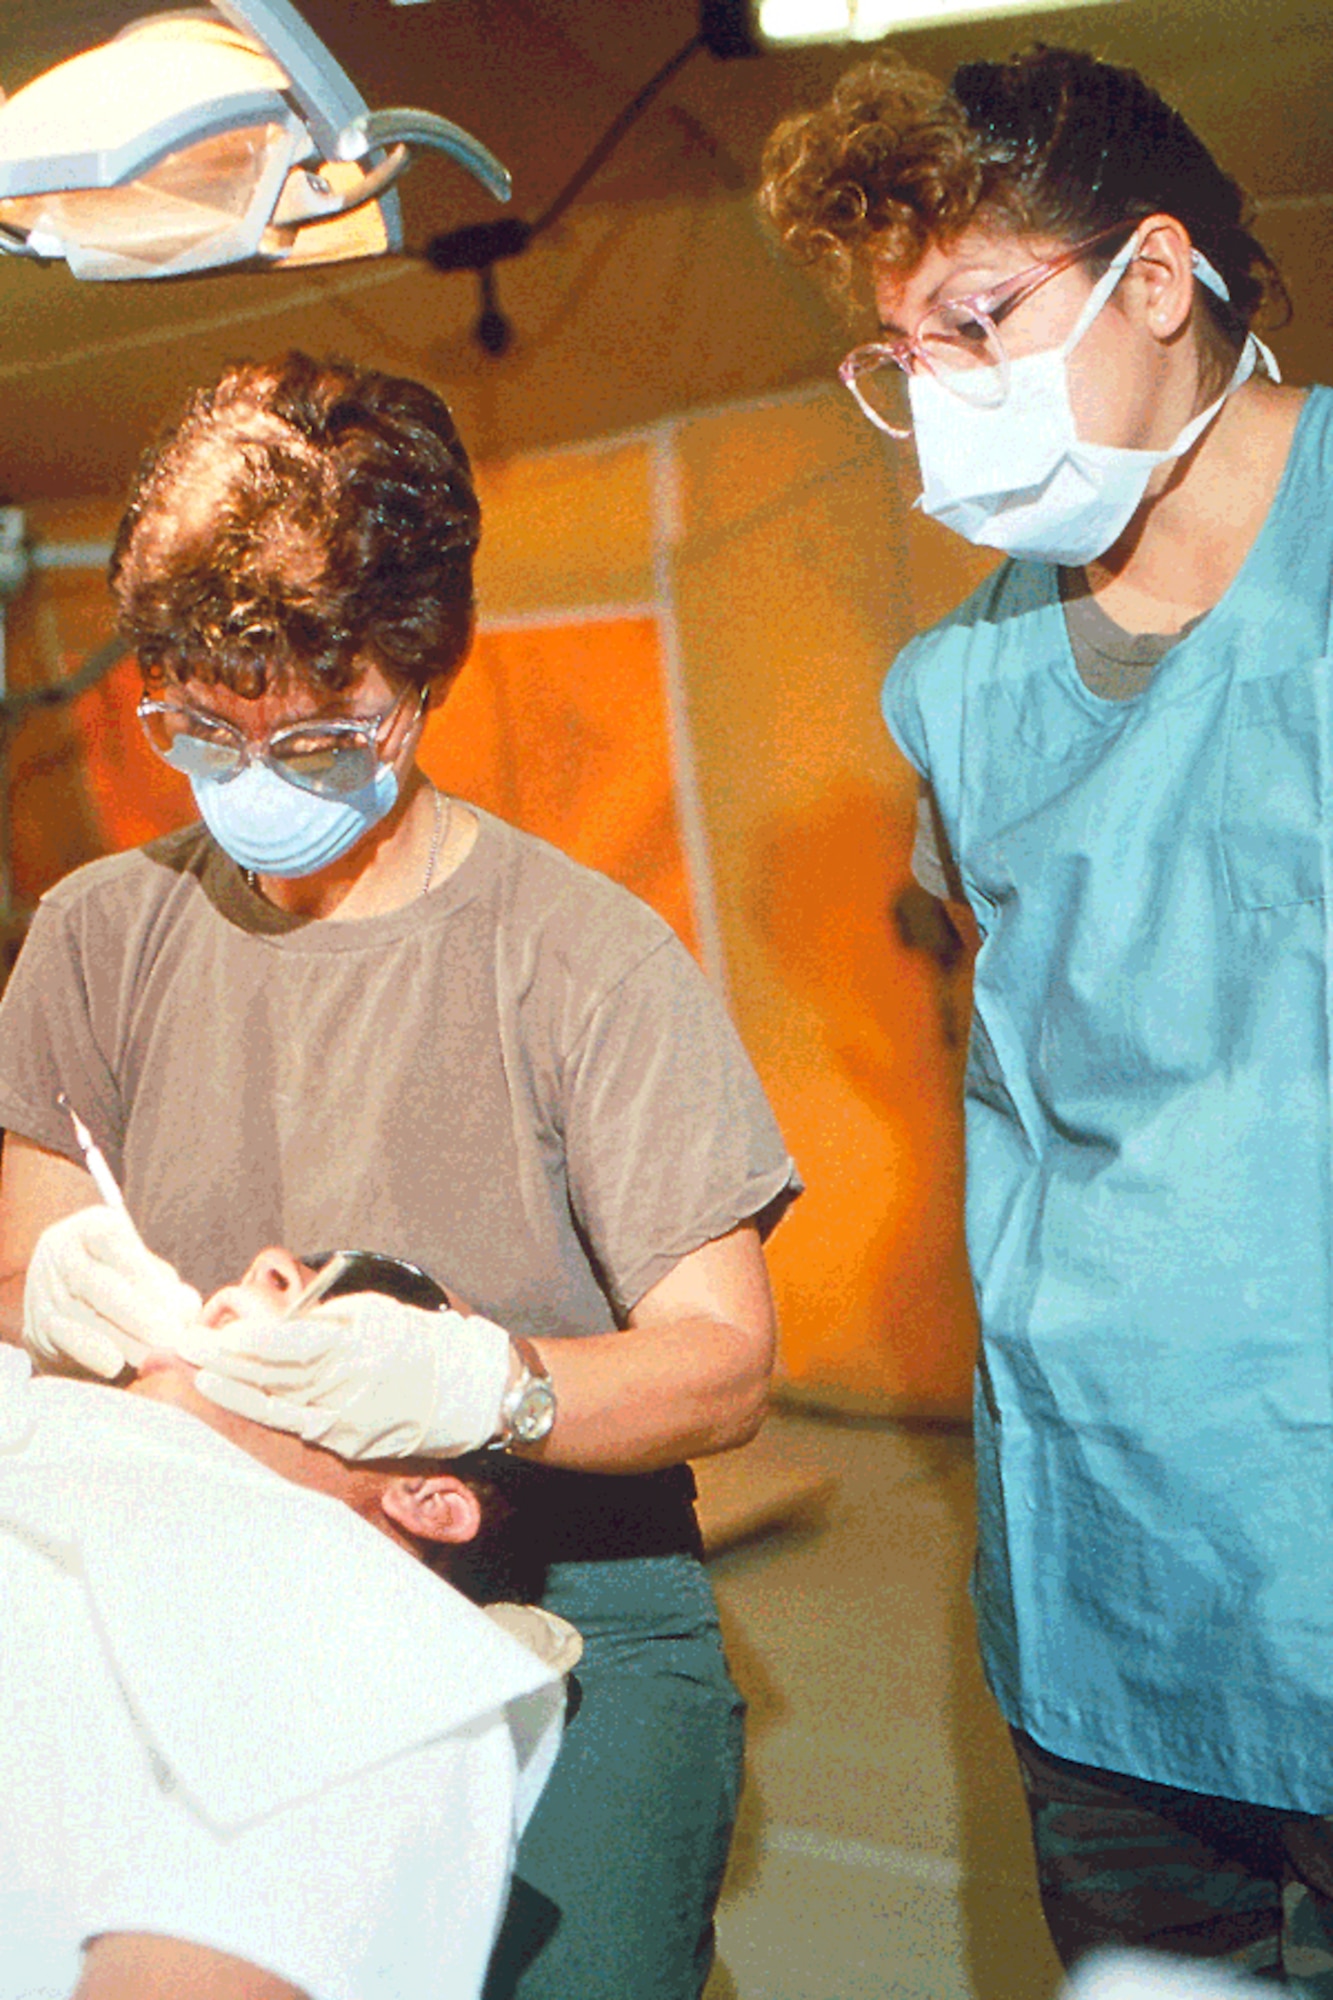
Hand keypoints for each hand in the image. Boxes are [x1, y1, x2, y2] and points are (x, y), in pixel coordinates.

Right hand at [23, 1205, 203, 1380]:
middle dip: (136, 1314)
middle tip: (169, 1338)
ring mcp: (43, 1287)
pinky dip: (87, 1351)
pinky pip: (59, 1336)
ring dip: (116, 1338)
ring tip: (151, 1356)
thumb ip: (167, 1286)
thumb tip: (185, 1310)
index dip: (144, 1275)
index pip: (113, 1242)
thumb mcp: (147, 1270)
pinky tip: (113, 1365)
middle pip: (94, 1282)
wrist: (71, 1299)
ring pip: (76, 1313)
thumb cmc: (124, 1281)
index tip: (175, 1307)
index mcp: (91, 1227)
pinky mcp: (36, 1323)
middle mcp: (60, 1251)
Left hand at [191, 1291, 512, 1458]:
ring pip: (275, 1403)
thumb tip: (276, 1324)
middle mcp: (346, 1385)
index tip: (206, 1332)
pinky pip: (296, 1425)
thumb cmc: (421, 1341)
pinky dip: (260, 1412)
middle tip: (180, 1349)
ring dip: (230, 1389)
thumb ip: (326, 1321)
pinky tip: (231, 1401)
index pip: (283, 1344)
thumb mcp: (376, 1314)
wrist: (470, 1390)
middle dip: (221, 1362)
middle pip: (270, 1374)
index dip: (240, 1341)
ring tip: (195, 1375)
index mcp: (355, 1345)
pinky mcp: (348, 1441)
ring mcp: (346, 1418)